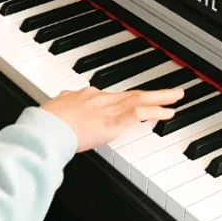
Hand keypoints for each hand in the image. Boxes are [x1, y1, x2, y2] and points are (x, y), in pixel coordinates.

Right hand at [40, 86, 184, 151]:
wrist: (45, 128)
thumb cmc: (46, 120)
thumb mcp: (55, 106)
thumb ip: (64, 103)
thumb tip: (62, 100)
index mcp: (87, 96)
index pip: (114, 96)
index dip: (131, 97)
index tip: (141, 98)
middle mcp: (100, 99)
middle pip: (133, 94)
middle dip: (155, 93)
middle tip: (173, 92)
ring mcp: (107, 110)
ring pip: (139, 101)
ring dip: (160, 100)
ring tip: (176, 99)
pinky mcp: (111, 124)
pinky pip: (136, 115)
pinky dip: (153, 112)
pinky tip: (166, 112)